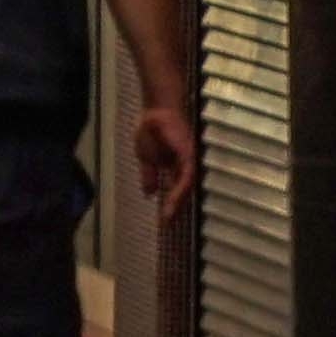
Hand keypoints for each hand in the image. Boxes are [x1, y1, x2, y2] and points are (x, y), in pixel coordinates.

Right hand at [132, 100, 197, 216]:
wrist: (156, 111)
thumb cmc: (152, 130)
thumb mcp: (146, 158)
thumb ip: (149, 175)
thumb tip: (149, 194)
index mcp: (174, 168)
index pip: (174, 191)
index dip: (169, 206)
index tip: (161, 221)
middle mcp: (184, 167)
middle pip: (182, 194)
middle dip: (173, 210)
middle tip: (165, 225)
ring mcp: (188, 162)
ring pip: (185, 189)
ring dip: (177, 203)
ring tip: (167, 217)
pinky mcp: (189, 156)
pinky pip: (186, 178)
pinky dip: (179, 190)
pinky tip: (171, 200)